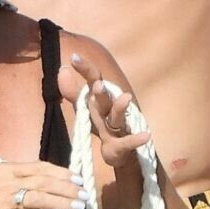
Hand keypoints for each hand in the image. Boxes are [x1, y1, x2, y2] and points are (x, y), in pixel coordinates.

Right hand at [0, 159, 84, 208]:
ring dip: (61, 202)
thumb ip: (16, 179)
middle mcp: (6, 182)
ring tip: (78, 207)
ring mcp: (3, 200)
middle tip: (85, 193)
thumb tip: (43, 182)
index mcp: (6, 169)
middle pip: (43, 182)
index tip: (78, 178)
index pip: (39, 167)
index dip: (61, 172)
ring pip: (39, 198)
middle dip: (67, 188)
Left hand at [61, 53, 150, 170]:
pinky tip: (146, 136)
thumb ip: (73, 93)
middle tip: (98, 85)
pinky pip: (127, 143)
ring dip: (121, 108)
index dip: (85, 70)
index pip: (94, 80)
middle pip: (105, 99)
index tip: (74, 57)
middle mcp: (110, 109)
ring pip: (117, 117)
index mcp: (100, 99)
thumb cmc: (104, 125)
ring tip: (126, 98)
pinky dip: (136, 140)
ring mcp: (118, 127)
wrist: (124, 151)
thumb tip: (62, 69)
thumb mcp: (87, 110)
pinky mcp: (121, 146)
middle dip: (101, 93)